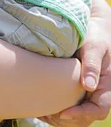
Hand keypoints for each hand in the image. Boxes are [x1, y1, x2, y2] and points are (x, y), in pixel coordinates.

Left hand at [40, 0, 110, 126]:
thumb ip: (92, 64)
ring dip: (60, 118)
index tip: (63, 113)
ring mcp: (86, 92)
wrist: (90, 26)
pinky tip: (41, 105)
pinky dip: (56, 109)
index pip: (99, 109)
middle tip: (47, 115)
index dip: (82, 114)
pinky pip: (68, 105)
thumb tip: (89, 86)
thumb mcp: (94, 46)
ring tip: (41, 113)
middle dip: (68, 119)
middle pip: (86, 117)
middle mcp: (97, 92)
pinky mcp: (75, 88)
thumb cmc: (94, 34)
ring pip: (77, 115)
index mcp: (106, 85)